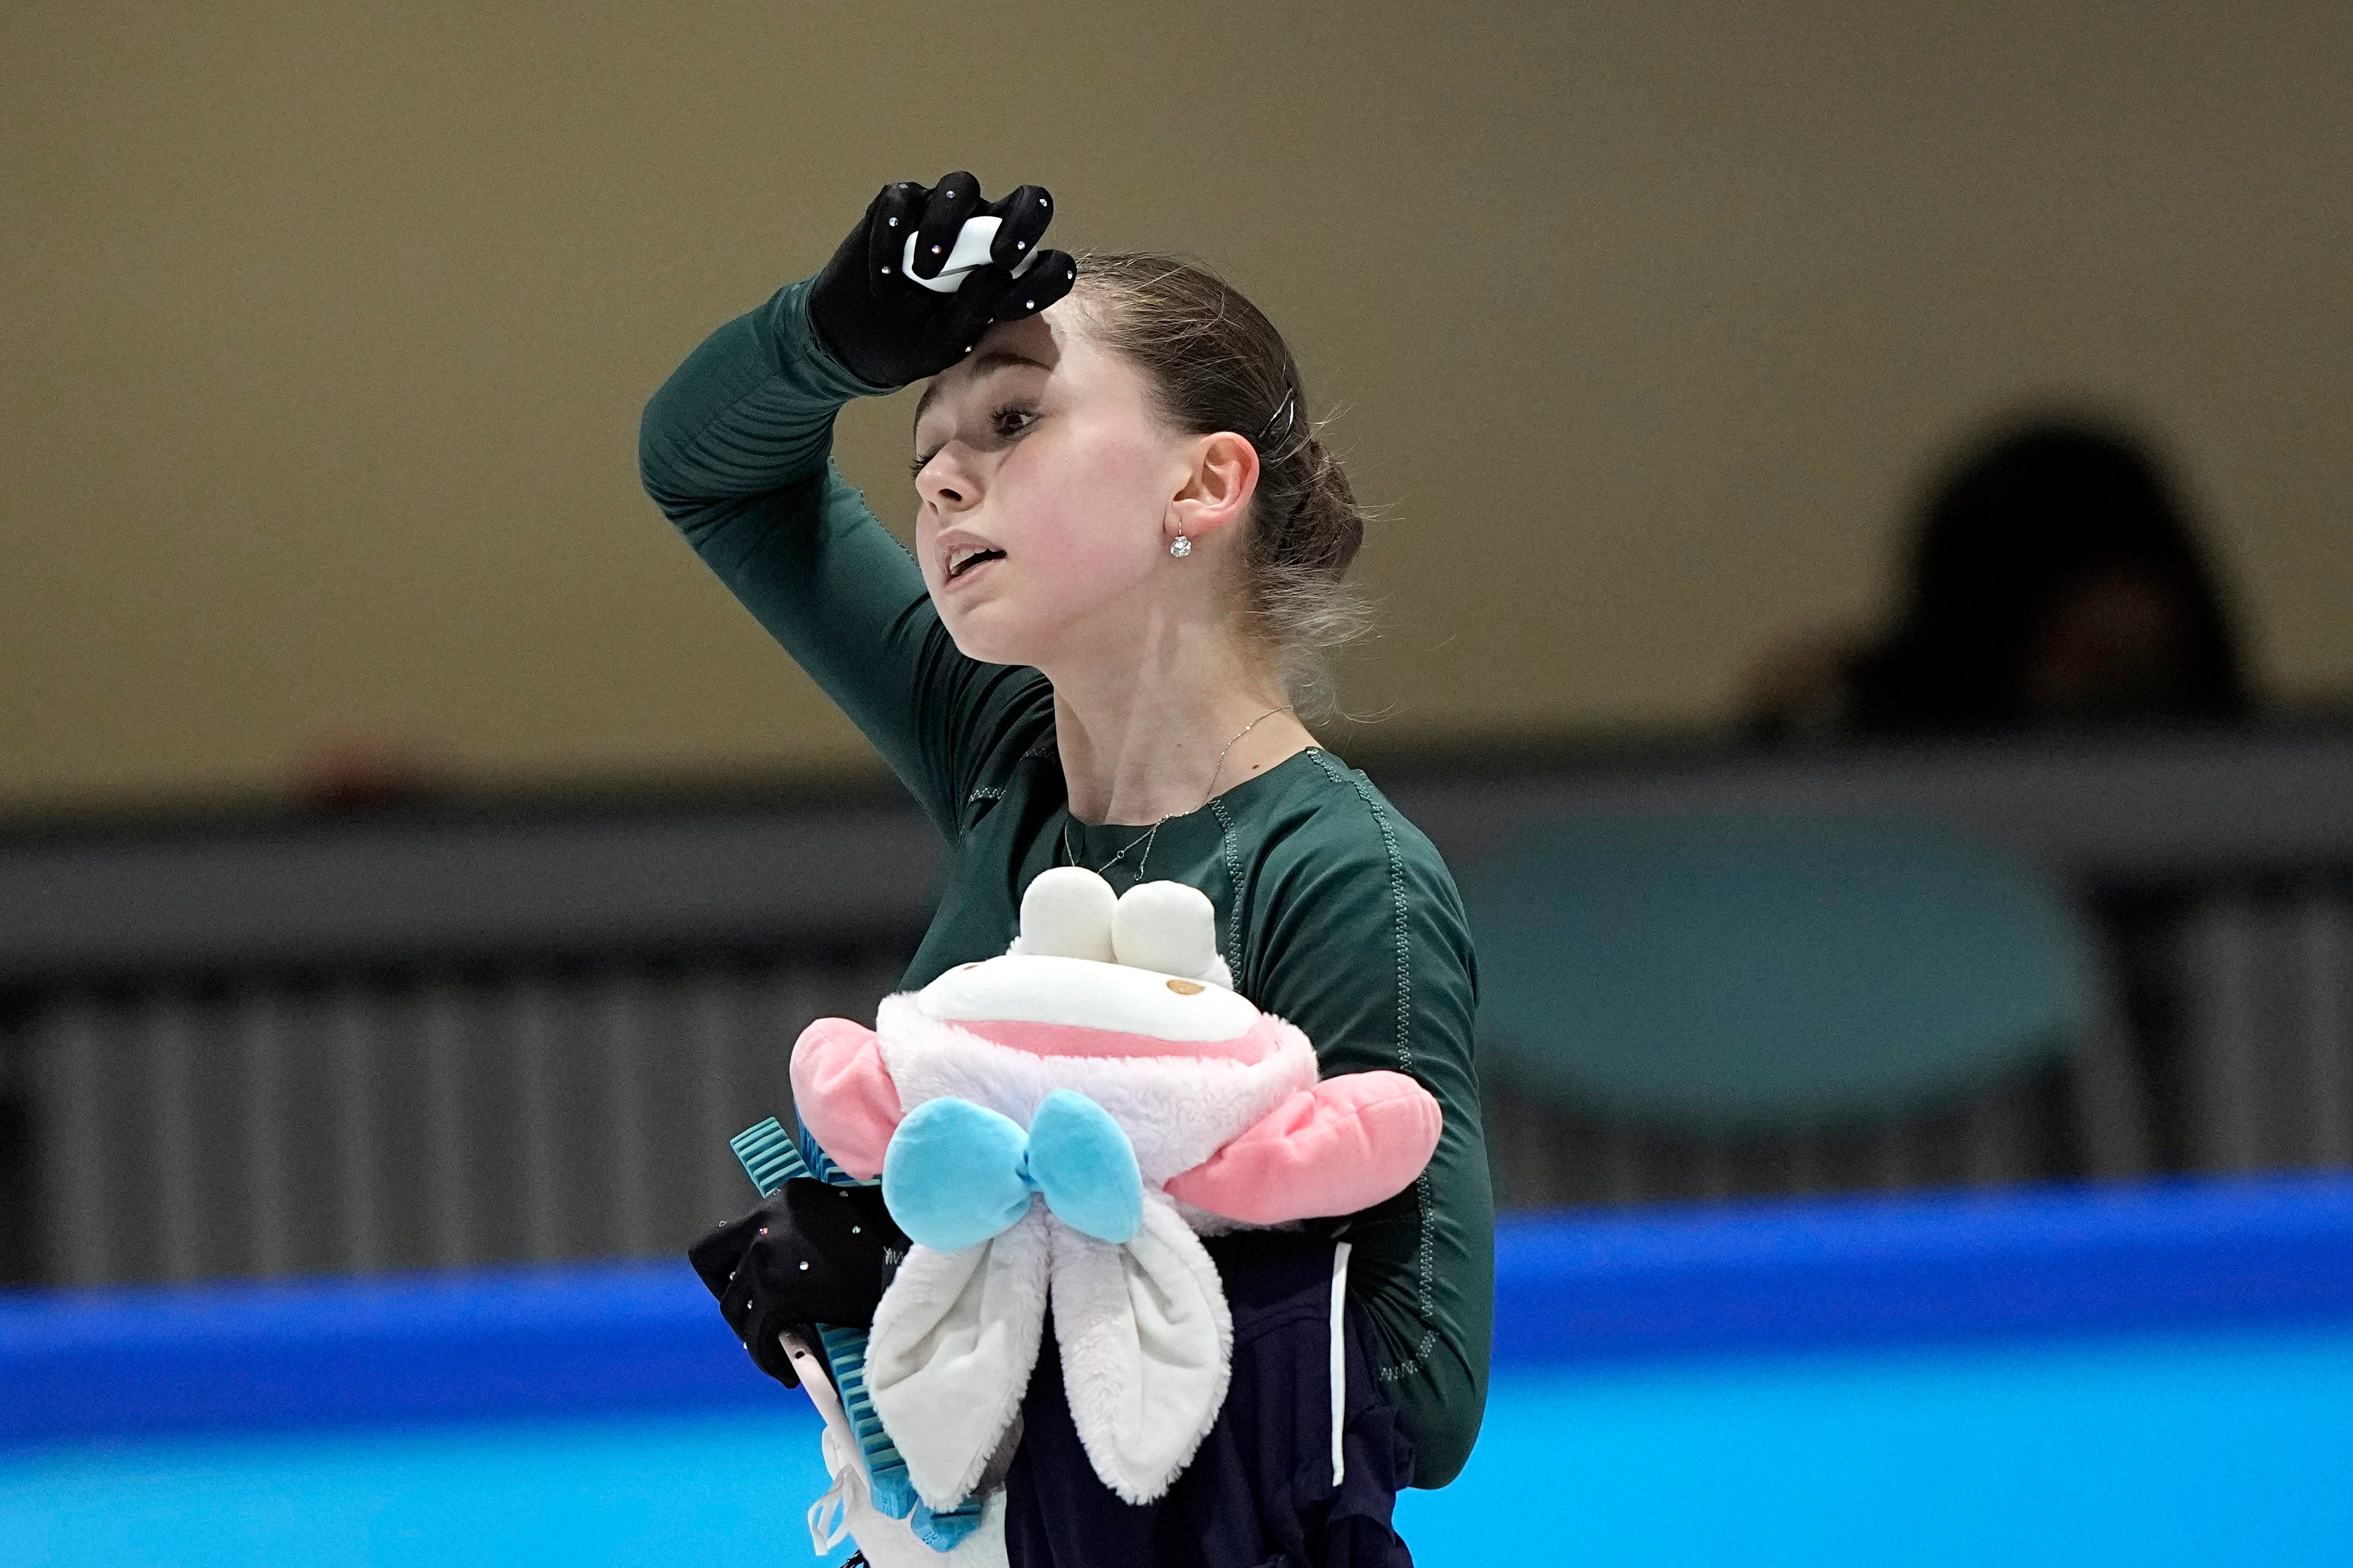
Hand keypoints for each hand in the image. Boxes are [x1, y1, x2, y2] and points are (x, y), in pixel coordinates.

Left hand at [686, 1178, 908, 1387]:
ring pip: (736, 1309)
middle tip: (760, 1322)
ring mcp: (768, 1258)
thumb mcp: (841, 1216)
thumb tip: (785, 1268)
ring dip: (756, 1333)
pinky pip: (758, 1338)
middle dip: (736, 1300)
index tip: (746, 1288)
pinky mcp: (778, 1295)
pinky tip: (790, 1370)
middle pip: (714, 1269)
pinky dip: (770, 1359)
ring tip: (783, 1350)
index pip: (721, 1238)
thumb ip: (805, 1231)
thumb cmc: (896, 1241)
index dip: (726, 1269)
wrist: (917, 1260)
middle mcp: (767, 1222)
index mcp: (782, 1199)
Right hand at [805, 171, 1077, 388]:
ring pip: (961, 187)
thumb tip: (994, 275)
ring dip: (947, 223)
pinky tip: (882, 277)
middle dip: (1021, 222)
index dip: (1044, 277)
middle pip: (1024, 201)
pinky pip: (901, 200)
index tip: (1008, 309)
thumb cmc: (911, 342)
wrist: (853, 341)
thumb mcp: (945, 343)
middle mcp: (983, 232)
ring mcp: (940, 213)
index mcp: (1008, 271)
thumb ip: (973, 314)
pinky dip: (891, 235)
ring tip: (925, 272)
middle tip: (1001, 256)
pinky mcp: (896, 207)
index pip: (1048, 260)